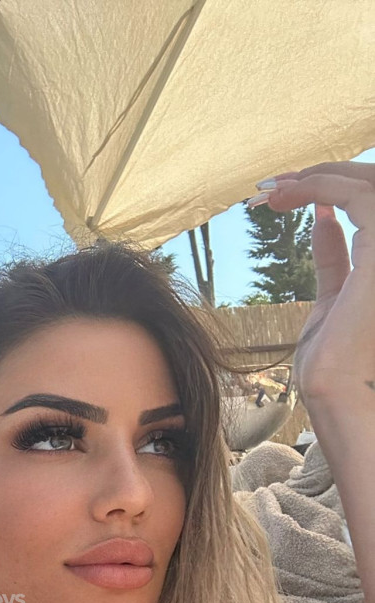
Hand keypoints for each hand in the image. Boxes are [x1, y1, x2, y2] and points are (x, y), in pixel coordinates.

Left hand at [256, 161, 374, 410]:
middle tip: (275, 186)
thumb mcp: (334, 295)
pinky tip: (288, 196)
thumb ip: (335, 255)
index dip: (335, 188)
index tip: (290, 192)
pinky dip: (320, 186)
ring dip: (318, 177)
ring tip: (275, 190)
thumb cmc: (332, 360)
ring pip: (370, 182)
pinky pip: (357, 196)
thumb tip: (324, 221)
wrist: (333, 390)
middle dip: (324, 175)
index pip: (373, 204)